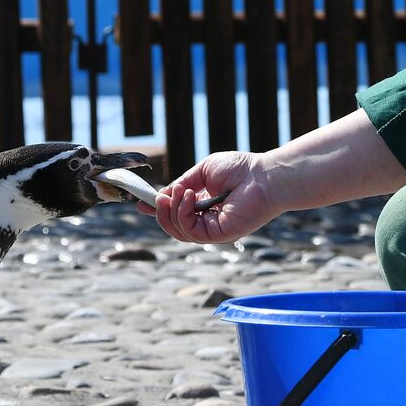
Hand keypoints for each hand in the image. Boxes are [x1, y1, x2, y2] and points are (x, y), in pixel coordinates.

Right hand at [143, 151, 278, 243]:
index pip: (177, 213)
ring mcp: (213, 230)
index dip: (158, 210)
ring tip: (177, 193)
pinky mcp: (218, 235)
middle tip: (158, 198)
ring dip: (171, 212)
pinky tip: (188, 197)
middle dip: (160, 213)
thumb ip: (183, 183)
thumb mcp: (202, 172)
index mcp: (205, 205)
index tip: (140, 204)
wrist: (264, 176)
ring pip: (179, 231)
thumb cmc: (240, 169)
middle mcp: (208, 220)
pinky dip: (183, 214)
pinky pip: (190, 231)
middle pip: (174, 226)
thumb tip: (163, 194)